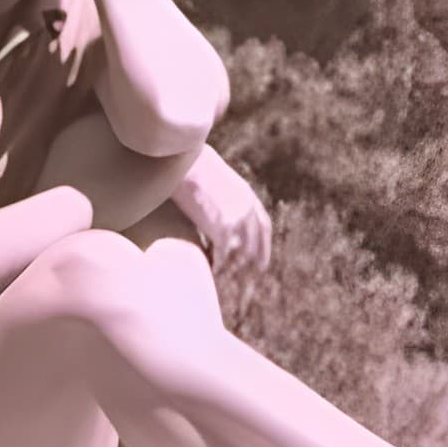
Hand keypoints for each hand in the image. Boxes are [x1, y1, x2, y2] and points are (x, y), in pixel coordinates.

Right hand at [173, 149, 271, 272]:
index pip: (263, 228)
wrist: (184, 160)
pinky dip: (215, 267)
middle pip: (254, 247)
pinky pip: (222, 256)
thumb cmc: (191, 167)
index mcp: (248, 197)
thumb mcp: (218, 179)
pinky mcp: (223, 228)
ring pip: (240, 255)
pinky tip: (209, 272)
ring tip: (222, 282)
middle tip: (244, 285)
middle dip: (249, 268)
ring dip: (231, 271)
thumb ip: (224, 196)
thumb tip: (215, 207)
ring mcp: (237, 220)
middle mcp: (248, 210)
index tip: (260, 264)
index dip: (262, 248)